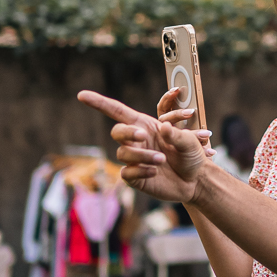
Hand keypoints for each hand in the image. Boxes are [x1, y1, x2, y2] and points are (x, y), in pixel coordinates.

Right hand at [78, 90, 205, 200]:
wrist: (196, 180)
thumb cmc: (191, 155)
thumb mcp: (189, 142)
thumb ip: (176, 133)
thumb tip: (162, 128)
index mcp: (144, 125)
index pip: (117, 111)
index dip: (99, 103)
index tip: (81, 95)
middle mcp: (136, 141)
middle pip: (117, 131)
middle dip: (127, 132)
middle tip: (143, 136)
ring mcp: (134, 159)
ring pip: (124, 153)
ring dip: (142, 155)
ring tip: (161, 160)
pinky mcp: (135, 177)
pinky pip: (127, 173)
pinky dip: (140, 171)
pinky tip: (154, 172)